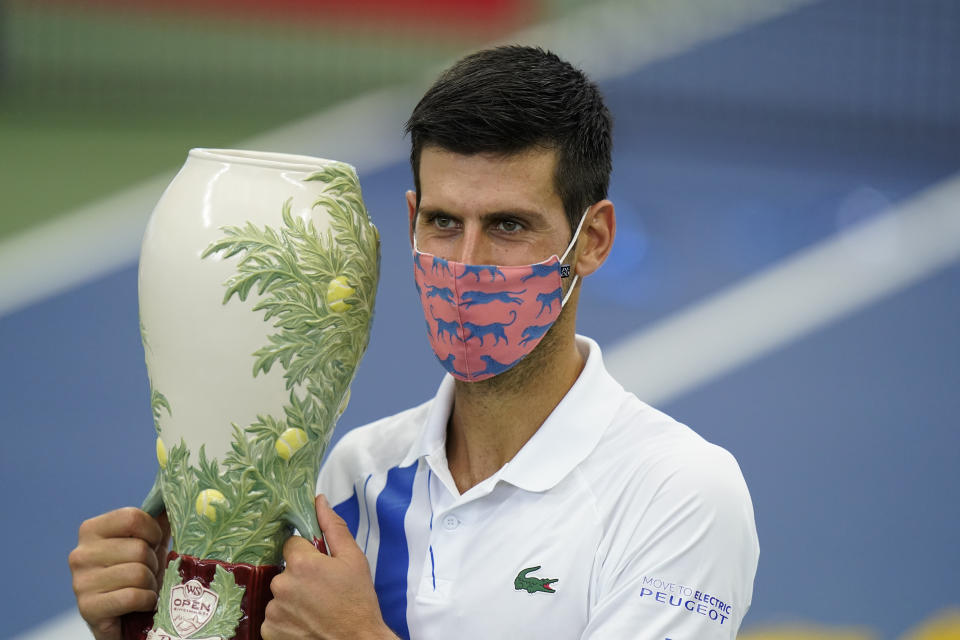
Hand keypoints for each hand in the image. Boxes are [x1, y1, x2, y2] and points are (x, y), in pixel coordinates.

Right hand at [68, 507, 169, 639]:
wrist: (126, 617)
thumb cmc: (139, 573)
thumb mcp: (149, 540)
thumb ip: (158, 517)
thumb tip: (175, 494)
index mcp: (91, 529)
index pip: (133, 517)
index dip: (153, 531)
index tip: (155, 543)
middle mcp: (80, 553)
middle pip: (139, 548)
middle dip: (153, 563)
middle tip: (149, 573)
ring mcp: (80, 582)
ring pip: (138, 572)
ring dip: (151, 584)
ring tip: (144, 588)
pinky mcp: (88, 608)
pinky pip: (133, 596)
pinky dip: (146, 600)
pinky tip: (142, 603)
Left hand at [261, 495, 397, 639]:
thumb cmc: (358, 603)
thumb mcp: (353, 560)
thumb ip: (333, 527)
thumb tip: (319, 501)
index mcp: (301, 563)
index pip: (292, 544)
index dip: (308, 554)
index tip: (320, 567)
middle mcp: (282, 585)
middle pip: (284, 570)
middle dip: (300, 577)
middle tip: (322, 591)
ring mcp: (273, 610)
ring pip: (279, 593)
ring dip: (292, 598)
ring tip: (315, 609)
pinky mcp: (269, 631)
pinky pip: (274, 616)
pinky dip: (286, 619)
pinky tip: (305, 622)